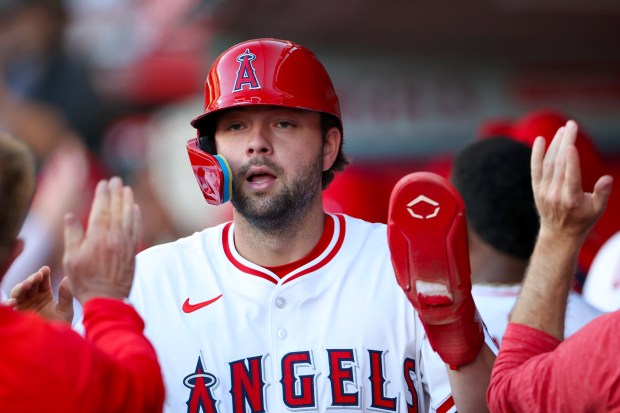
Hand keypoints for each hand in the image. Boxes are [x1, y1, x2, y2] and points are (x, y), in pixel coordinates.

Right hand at [3, 266, 73, 322]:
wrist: (55, 343)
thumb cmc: (61, 326)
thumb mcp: (65, 310)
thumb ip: (66, 295)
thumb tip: (67, 278)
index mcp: (45, 295)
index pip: (42, 281)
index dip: (43, 274)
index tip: (45, 270)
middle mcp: (33, 299)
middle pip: (30, 284)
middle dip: (32, 278)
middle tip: (37, 276)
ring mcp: (24, 306)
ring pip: (18, 292)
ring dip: (21, 287)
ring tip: (27, 284)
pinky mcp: (17, 315)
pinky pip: (9, 309)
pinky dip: (8, 304)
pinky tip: (12, 302)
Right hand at [63, 177, 140, 303]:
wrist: (107, 298)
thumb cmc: (85, 280)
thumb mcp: (71, 258)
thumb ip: (72, 235)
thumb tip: (70, 215)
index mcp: (98, 237)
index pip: (101, 209)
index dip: (103, 195)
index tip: (103, 183)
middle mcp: (115, 237)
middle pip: (117, 209)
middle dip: (117, 193)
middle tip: (117, 180)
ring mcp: (126, 243)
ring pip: (129, 217)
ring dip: (128, 202)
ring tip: (127, 190)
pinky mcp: (133, 251)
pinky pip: (136, 229)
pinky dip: (136, 217)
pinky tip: (136, 209)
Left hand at [531, 120, 612, 241]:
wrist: (559, 234)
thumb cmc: (583, 219)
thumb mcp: (597, 209)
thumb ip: (602, 193)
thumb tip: (608, 178)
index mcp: (571, 199)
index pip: (570, 177)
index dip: (570, 161)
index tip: (572, 146)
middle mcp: (555, 194)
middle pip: (559, 164)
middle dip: (565, 142)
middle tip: (572, 125)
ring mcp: (544, 191)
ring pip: (548, 163)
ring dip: (555, 144)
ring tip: (564, 129)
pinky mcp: (537, 188)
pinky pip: (535, 169)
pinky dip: (536, 154)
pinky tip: (540, 140)